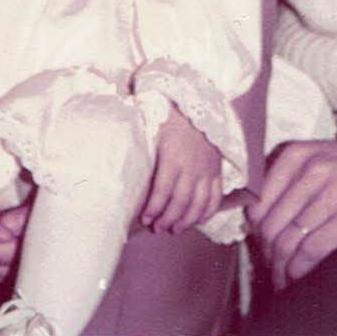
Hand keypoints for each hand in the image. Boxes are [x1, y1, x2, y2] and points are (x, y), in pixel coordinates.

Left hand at [140, 105, 222, 233]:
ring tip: (175, 229)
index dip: (153, 209)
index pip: (162, 191)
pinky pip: (215, 197)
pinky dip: (207, 213)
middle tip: (158, 228)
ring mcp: (207, 171)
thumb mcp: (154, 127)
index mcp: (173, 157)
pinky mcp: (217, 171)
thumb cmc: (172, 117)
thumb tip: (119, 156)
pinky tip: (197, 221)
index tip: (145, 219)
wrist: (200, 106)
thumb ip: (141, 145)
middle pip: (180, 202)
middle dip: (167, 219)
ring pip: (199, 204)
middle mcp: (192, 167)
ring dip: (186, 221)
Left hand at [248, 126, 336, 288]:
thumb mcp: (324, 158)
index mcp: (299, 155)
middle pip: (270, 226)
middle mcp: (312, 170)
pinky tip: (298, 279)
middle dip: (267, 256)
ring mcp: (334, 192)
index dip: (256, 232)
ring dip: (281, 269)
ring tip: (283, 282)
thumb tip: (263, 219)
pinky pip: (313, 250)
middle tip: (273, 271)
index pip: (257, 202)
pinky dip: (299, 271)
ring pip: (288, 240)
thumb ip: (294, 179)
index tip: (262, 248)